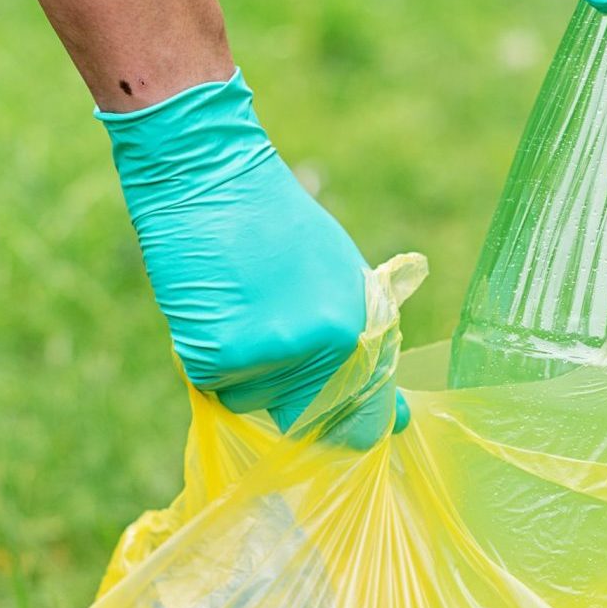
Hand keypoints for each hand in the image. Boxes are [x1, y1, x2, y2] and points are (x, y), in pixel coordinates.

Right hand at [98, 69, 408, 439]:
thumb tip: (396, 420)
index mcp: (354, 328)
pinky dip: (212, 357)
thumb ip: (367, 346)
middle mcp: (314, 350)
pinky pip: (214, 384)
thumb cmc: (280, 224)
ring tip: (243, 305)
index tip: (339, 429)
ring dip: (249, 370)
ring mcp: (261, 356)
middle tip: (270, 331)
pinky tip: (215, 307)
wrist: (210, 177)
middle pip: (301, 417)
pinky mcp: (211, 356)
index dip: (348, 429)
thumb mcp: (342, 277)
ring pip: (254, 401)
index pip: (361, 420)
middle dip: (289, 391)